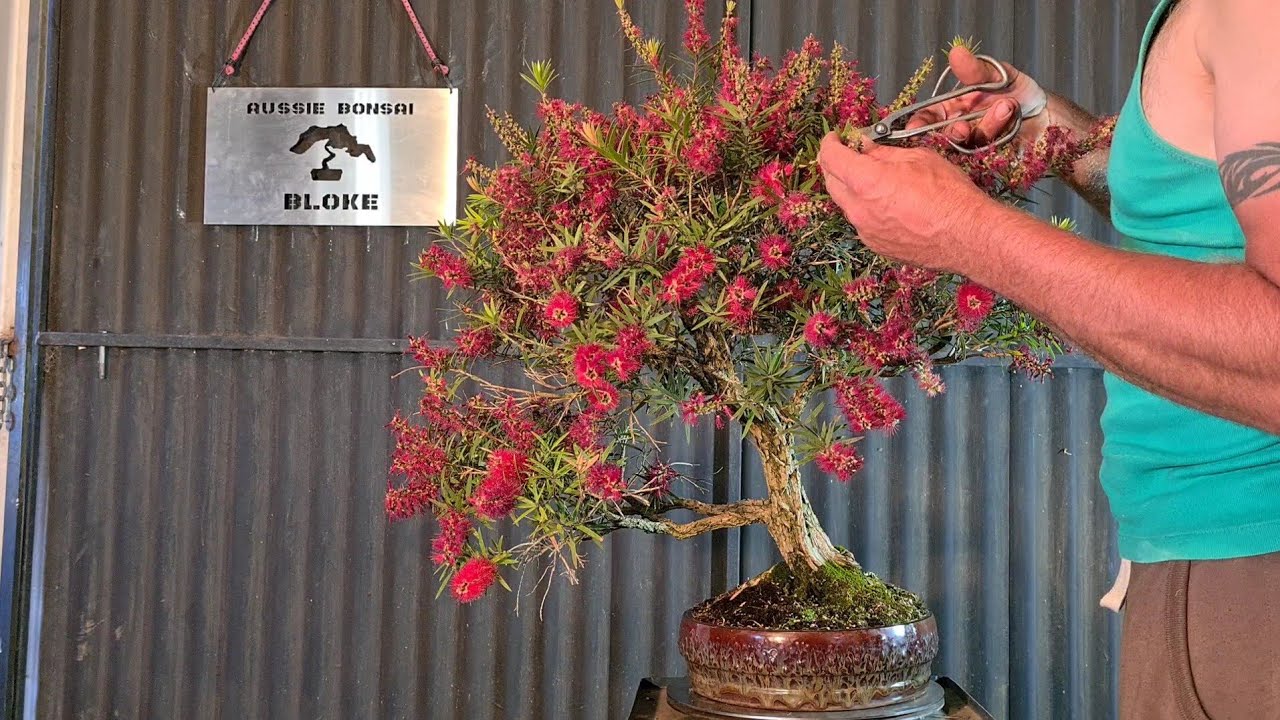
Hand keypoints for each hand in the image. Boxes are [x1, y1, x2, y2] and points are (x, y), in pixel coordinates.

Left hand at [817, 131, 999, 273]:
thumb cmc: (949, 194)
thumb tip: (865, 148)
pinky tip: (887, 204)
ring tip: (873, 179)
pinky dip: (867, 209)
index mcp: (866, 181)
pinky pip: (862, 222)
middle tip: (849, 155)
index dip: (829, 144)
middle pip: (831, 182)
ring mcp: (865, 231)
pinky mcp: (876, 246)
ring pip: (847, 204)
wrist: (967, 236)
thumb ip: (884, 153)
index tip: (834, 138)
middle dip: (836, 165)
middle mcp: (859, 209)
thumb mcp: (918, 158)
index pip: (830, 158)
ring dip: (852, 189)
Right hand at [905, 45, 1049, 150]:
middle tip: (963, 127)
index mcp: (952, 108)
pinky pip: (985, 153)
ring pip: (966, 145)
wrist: (1047, 114)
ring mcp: (973, 146)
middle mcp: (959, 128)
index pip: (926, 119)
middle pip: (940, 138)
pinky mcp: (988, 159)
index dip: (918, 125)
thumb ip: (975, 70)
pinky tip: (1011, 120)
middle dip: (951, 133)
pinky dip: (998, 135)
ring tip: (1007, 107)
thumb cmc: (1020, 93)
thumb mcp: (998, 75)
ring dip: (986, 126)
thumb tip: (957, 53)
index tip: (915, 129)